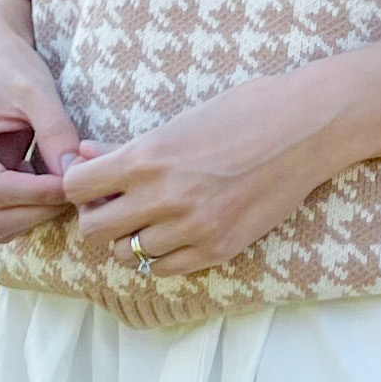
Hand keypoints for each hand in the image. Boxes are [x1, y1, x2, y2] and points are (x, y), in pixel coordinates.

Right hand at [0, 0, 92, 240]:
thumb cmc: (11, 67)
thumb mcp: (37, 92)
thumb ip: (55, 132)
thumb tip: (74, 174)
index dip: (40, 194)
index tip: (76, 182)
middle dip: (39, 210)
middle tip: (77, 189)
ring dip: (35, 214)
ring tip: (64, 184)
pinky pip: (1, 217)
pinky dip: (30, 210)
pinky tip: (49, 182)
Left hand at [59, 72, 343, 275]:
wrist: (304, 128)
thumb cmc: (243, 112)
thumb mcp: (179, 122)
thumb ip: (127, 148)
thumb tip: (86, 156)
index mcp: (147, 158)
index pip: (76, 189)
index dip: (80, 187)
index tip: (95, 183)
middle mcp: (163, 197)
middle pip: (94, 230)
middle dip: (100, 217)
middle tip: (119, 205)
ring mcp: (191, 228)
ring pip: (128, 254)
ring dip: (132, 238)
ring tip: (152, 218)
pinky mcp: (218, 249)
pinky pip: (165, 269)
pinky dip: (161, 255)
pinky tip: (175, 233)